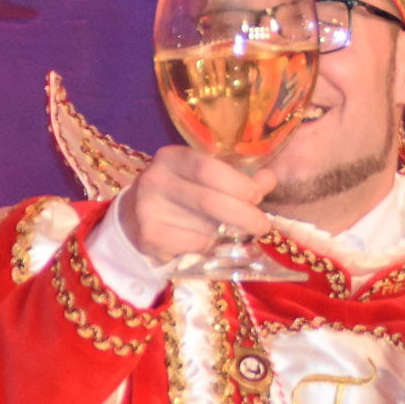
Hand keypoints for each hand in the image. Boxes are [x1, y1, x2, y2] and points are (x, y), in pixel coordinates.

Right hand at [120, 146, 275, 266]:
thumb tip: (270, 179)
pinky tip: (213, 241)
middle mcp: (155, 180)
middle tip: (262, 225)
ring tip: (236, 231)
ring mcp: (148, 210)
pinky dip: (212, 246)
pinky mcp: (149, 236)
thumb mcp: (205, 178)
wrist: (135, 216)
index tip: (258, 196)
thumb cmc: (182, 192)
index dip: (238, 184)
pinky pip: (195, 244)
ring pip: (205, 227)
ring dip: (229, 233)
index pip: (207, 168)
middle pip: (209, 201)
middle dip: (243, 215)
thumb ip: (238, 178)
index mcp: (171, 157)